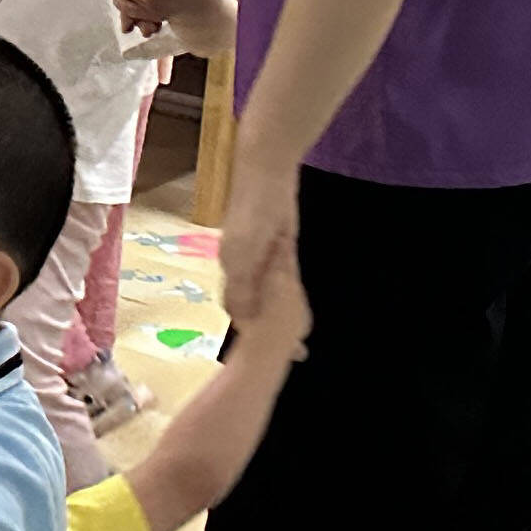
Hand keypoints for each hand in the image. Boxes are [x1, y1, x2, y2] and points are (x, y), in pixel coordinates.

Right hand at [225, 168, 310, 353]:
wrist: (267, 177)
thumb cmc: (250, 216)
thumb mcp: (240, 257)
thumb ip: (240, 289)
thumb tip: (239, 322)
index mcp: (231, 271)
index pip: (237, 309)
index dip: (250, 330)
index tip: (265, 353)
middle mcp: (244, 267)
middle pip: (255, 303)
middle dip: (269, 327)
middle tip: (292, 351)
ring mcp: (263, 257)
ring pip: (272, 293)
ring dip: (283, 313)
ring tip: (299, 337)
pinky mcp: (280, 248)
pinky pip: (285, 277)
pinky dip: (291, 293)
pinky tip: (299, 306)